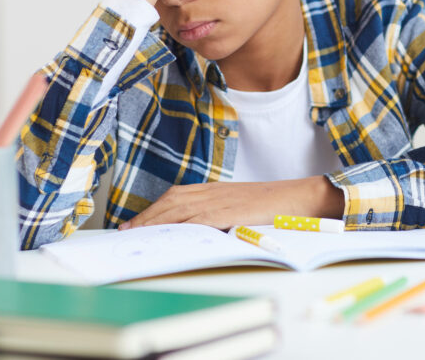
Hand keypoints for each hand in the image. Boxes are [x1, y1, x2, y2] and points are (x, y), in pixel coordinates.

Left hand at [118, 176, 344, 230]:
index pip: (176, 196)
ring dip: (154, 221)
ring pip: (179, 208)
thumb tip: (197, 233)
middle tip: (125, 230)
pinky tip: (165, 235)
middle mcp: (214, 191)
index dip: (153, 208)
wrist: (299, 198)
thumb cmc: (273, 207)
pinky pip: (198, 219)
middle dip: (146, 216)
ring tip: (135, 233)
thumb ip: (219, 216)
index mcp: (216, 190)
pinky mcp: (229, 211)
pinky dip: (178, 226)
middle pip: (172, 201)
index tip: (135, 221)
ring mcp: (221, 200)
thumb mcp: (240, 209)